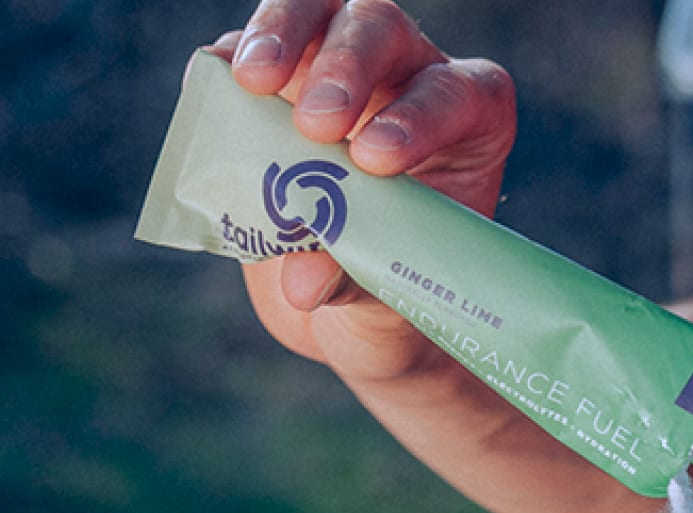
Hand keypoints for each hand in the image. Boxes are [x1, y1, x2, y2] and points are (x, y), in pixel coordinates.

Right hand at [209, 0, 515, 379]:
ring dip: (280, 37)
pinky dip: (226, 62)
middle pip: (381, 29)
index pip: (453, 95)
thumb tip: (303, 281)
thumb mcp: (386, 292)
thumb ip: (355, 281)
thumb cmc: (393, 283)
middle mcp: (409, 70)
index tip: (375, 161)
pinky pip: (246, 43)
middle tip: (314, 127)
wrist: (350, 290)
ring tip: (250, 85)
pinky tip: (212, 86)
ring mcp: (340, 58)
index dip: (418, 117)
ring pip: (315, 10)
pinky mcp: (277, 66)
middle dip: (346, 69)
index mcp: (468, 119)